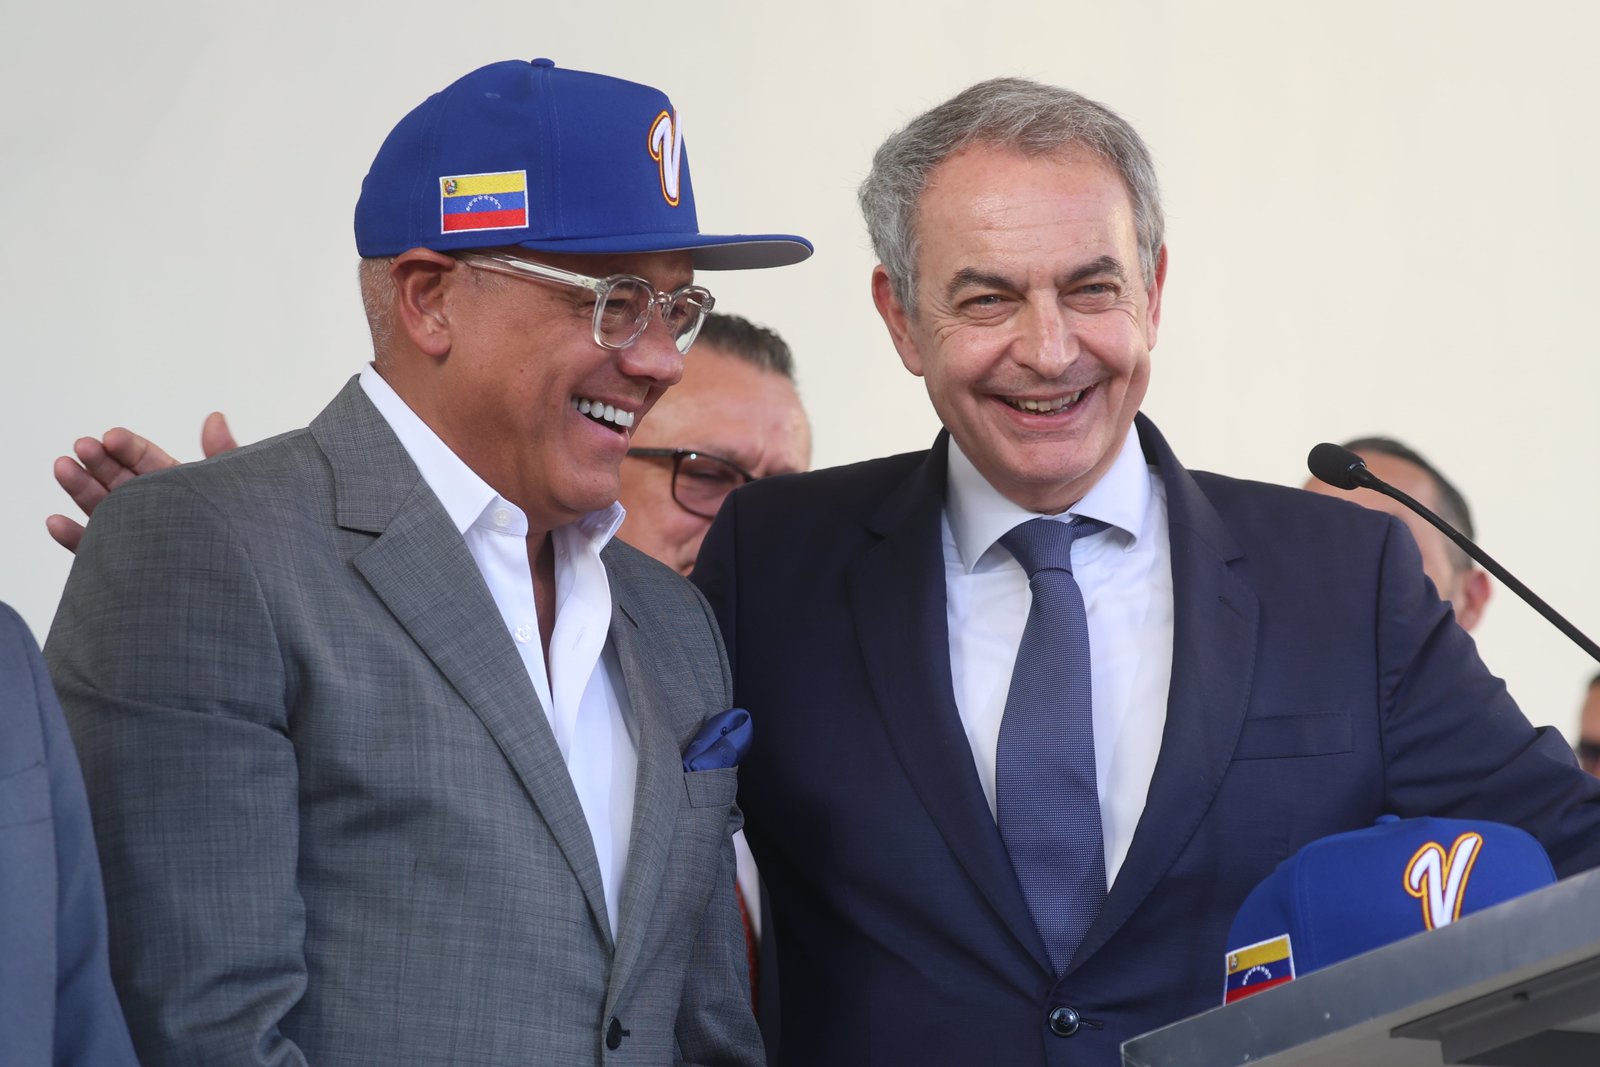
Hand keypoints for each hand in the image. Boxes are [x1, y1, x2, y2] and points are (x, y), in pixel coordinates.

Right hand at [46, 412, 238, 552]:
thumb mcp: (238, 492)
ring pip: (103, 510)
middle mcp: (156, 511)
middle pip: (119, 479)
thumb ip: (224, 455)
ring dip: (80, 488)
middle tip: (82, 446)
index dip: (128, 446)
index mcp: (182, 488)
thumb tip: (215, 416)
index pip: (148, 459)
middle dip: (99, 461)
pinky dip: (75, 539)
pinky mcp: (126, 569)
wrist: (246, 593)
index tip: (111, 436)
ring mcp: (138, 538)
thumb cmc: (253, 539)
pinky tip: (56, 522)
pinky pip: (95, 552)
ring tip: (63, 467)